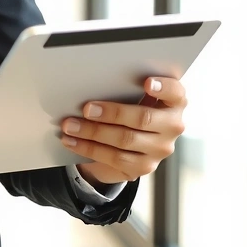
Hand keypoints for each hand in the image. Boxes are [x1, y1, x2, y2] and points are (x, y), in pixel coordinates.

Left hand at [60, 77, 186, 187]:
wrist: (128, 142)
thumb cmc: (129, 105)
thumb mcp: (133, 95)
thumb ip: (125, 87)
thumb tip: (93, 80)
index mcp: (173, 103)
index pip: (176, 93)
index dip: (163, 87)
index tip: (146, 82)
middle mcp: (172, 126)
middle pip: (142, 119)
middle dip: (111, 113)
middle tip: (86, 108)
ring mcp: (160, 149)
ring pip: (125, 140)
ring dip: (92, 132)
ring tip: (70, 125)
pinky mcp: (144, 166)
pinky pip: (114, 158)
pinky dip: (88, 148)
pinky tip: (71, 141)